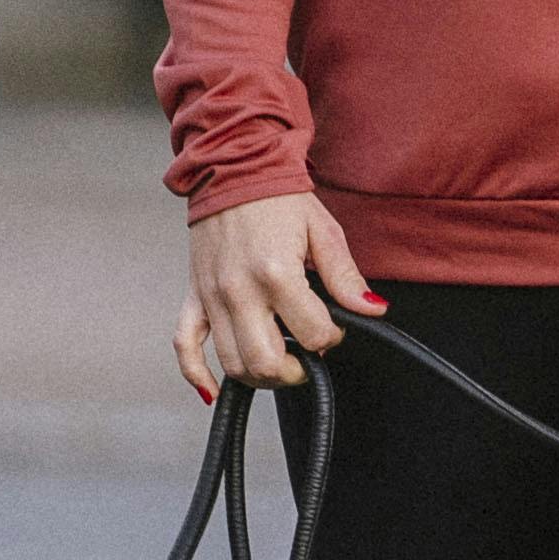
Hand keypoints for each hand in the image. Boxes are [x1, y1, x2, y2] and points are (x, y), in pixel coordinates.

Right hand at [177, 194, 375, 397]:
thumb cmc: (279, 198)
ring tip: (279, 362)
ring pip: (232, 362)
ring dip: (259, 376)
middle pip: (266, 361)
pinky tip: (215, 391)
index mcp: (276, 272)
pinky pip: (185, 346)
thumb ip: (345, 278)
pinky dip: (198, 375)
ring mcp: (212, 296)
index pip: (312, 334)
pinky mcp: (194, 296)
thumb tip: (373, 310)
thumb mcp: (323, 232)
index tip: (334, 329)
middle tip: (307, 358)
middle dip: (295, 371)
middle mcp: (240, 290)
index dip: (331, 339)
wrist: (234, 169)